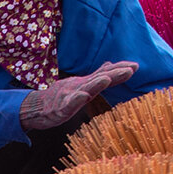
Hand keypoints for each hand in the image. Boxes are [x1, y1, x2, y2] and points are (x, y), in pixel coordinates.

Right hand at [19, 61, 138, 129]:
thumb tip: (111, 65)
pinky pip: (68, 105)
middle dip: (114, 74)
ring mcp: (68, 96)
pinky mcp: (59, 108)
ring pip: (84, 89)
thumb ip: (96, 75)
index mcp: (86, 83)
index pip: (106, 74)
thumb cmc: (60, 97)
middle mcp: (79, 87)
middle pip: (99, 79)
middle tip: (130, 70)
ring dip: (96, 84)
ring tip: (107, 79)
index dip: (119, 70)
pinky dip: (75, 100)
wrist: (36, 107)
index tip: (135, 66)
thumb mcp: (81, 84)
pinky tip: (83, 97)